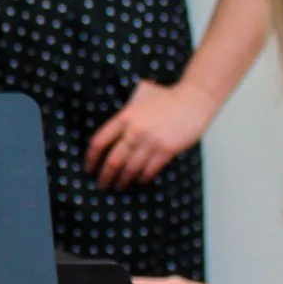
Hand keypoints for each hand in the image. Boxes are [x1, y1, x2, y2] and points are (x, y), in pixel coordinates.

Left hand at [85, 80, 214, 188]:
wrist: (193, 100)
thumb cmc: (166, 97)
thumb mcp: (139, 97)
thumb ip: (125, 111)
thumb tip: (113, 128)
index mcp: (125, 117)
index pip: (99, 142)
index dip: (91, 159)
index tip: (89, 168)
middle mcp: (135, 131)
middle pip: (113, 161)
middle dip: (105, 176)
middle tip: (101, 185)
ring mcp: (151, 142)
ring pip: (130, 169)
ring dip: (122, 181)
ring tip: (118, 186)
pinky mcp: (167, 150)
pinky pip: (149, 170)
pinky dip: (142, 178)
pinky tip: (139, 180)